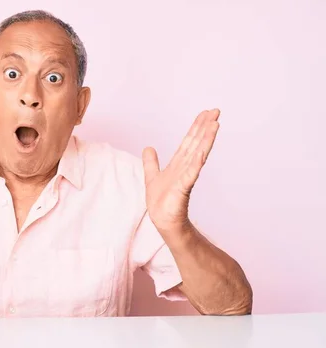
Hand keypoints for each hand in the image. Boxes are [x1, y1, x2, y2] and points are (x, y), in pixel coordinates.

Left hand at [142, 109, 220, 233]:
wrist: (163, 220)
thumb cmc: (161, 202)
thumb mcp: (152, 176)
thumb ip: (151, 162)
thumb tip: (148, 147)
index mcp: (178, 163)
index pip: (189, 141)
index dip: (196, 127)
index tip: (206, 113)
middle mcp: (185, 167)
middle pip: (196, 143)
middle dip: (205, 127)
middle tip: (216, 111)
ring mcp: (186, 176)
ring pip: (197, 154)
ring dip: (206, 139)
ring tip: (215, 124)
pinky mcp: (183, 188)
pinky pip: (191, 173)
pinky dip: (196, 162)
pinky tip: (202, 151)